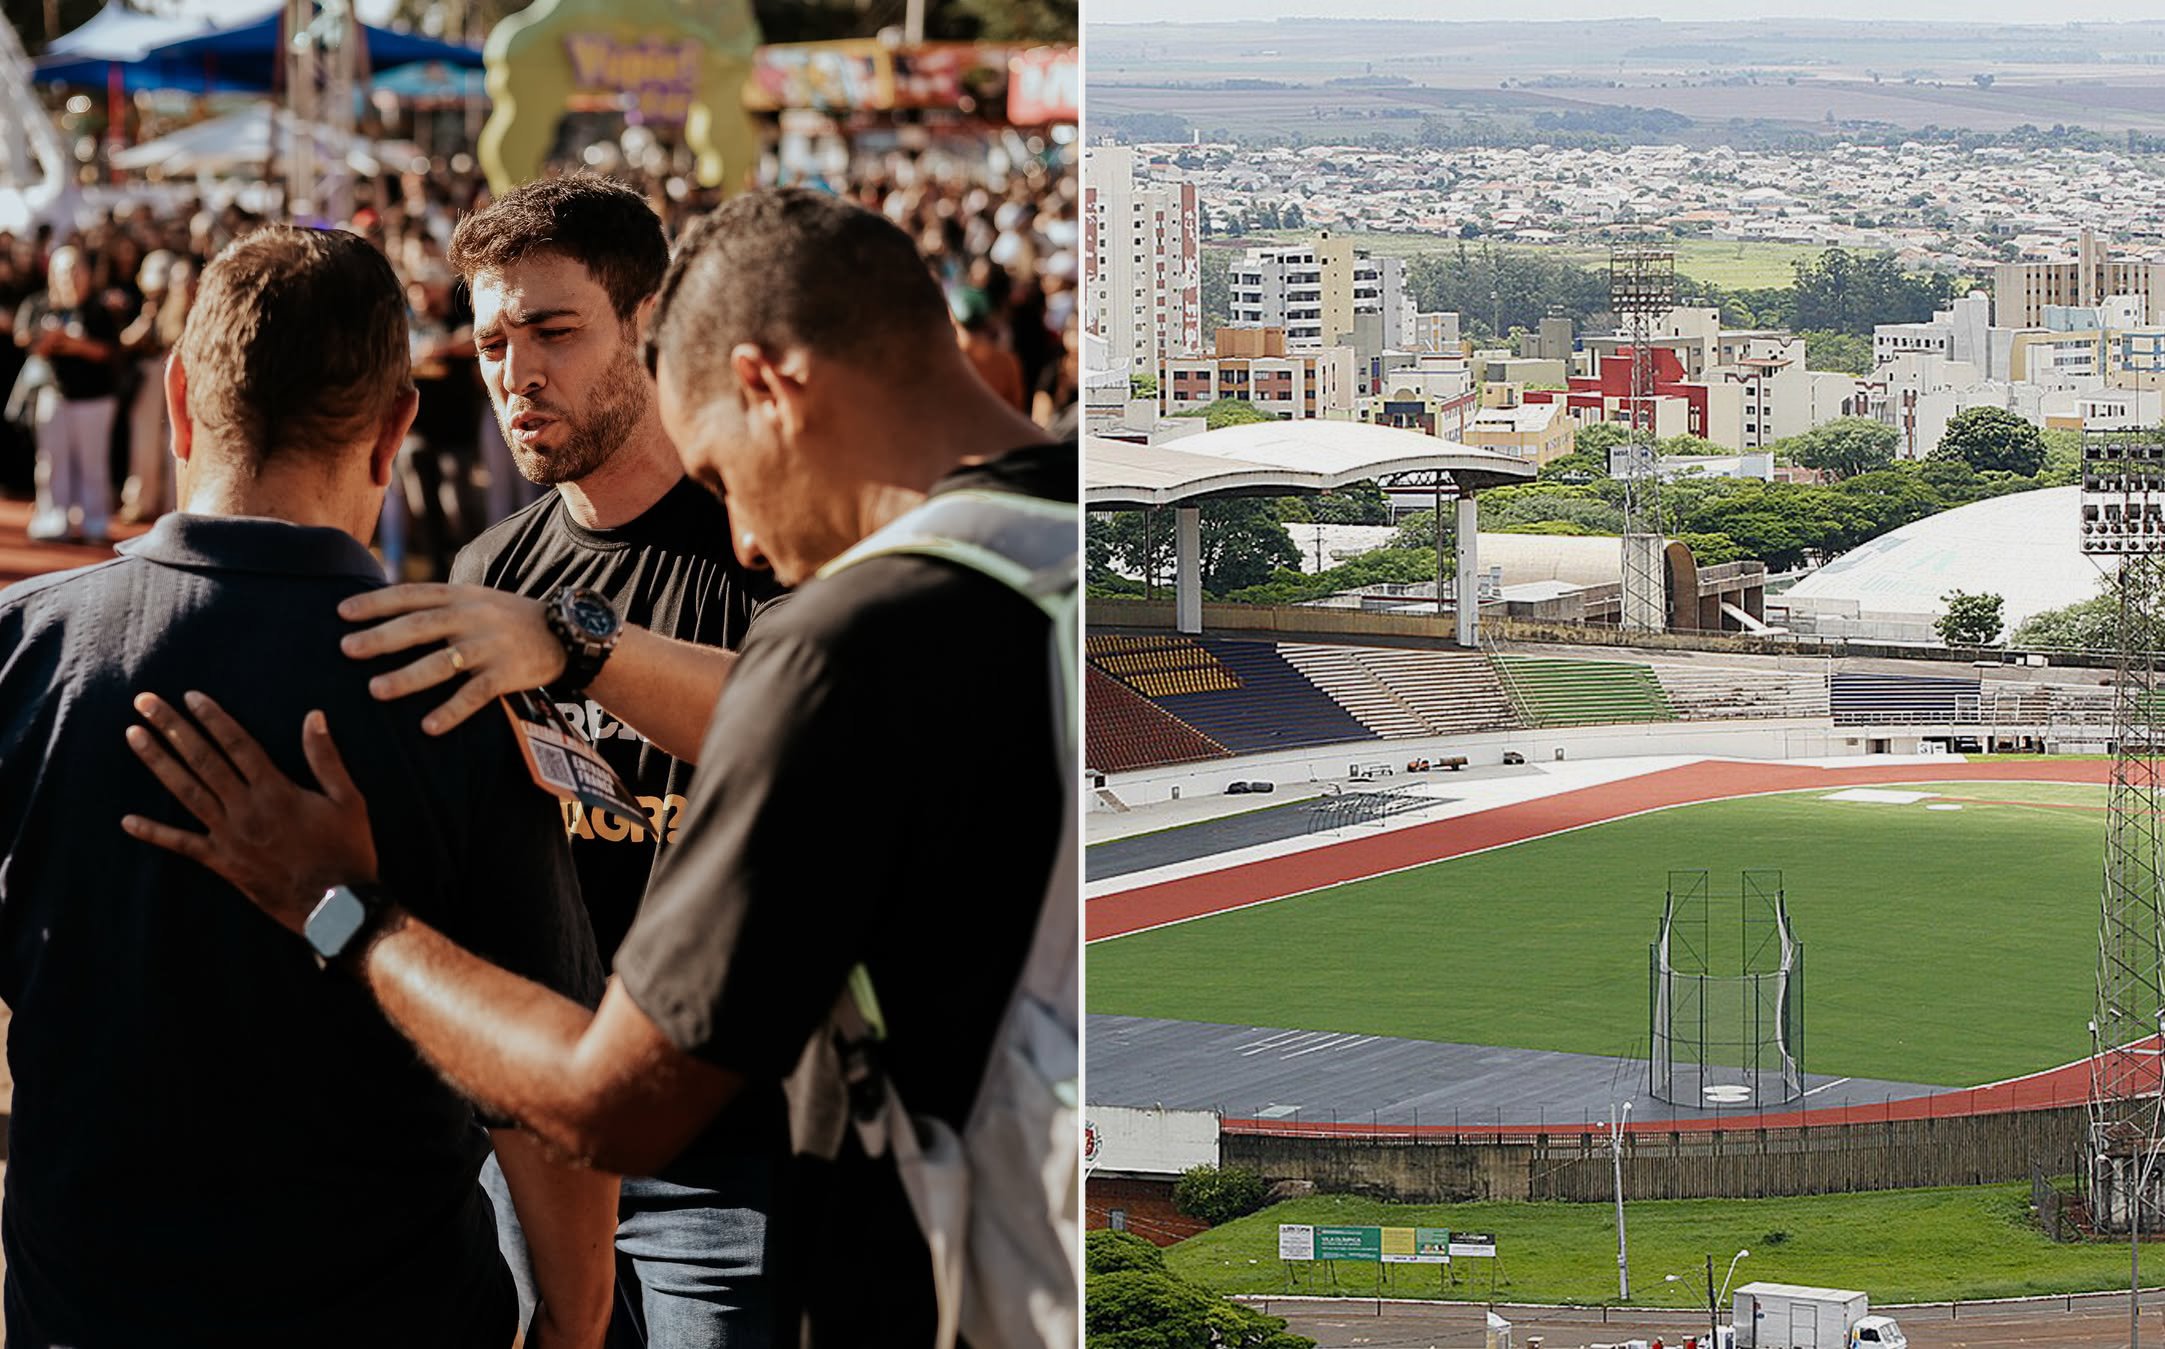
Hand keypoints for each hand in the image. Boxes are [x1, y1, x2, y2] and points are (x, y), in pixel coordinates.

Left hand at [120, 692, 377, 934]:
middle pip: (202, 759)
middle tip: (144, 702)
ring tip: (133, 736)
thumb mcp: (347, 800)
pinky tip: (127, 821)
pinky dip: (154, 833)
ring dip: (158, 762)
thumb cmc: (346, 849)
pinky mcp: (222, 861)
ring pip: (186, 792)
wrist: (335, 905)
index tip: (190, 696)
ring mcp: (229, 835)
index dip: (213, 717)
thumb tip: (314, 716)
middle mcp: (245, 808)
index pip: (237, 744)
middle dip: (172, 727)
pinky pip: (182, 845)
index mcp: (275, 790)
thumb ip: (326, 758)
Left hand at [339, 584, 565, 734]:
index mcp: (461, 596)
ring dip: (409, 676)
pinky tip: (428, 727)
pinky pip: (476, 694)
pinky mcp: (507, 674)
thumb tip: (384, 611)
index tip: (341, 611)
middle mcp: (473, 617)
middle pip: (422, 625)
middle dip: (383, 637)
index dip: (377, 602)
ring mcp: (491, 646)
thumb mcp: (475, 599)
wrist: (566, 632)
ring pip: (444, 661)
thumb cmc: (508, 618)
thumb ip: (438, 604)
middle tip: (346, 648)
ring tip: (376, 690)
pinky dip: (452, 710)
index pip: (412, 595)